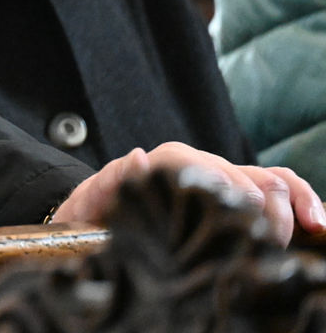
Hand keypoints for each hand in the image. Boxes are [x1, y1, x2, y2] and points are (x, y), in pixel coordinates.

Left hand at [50, 142, 324, 244]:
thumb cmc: (99, 211)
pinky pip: (278, 190)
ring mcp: (224, 179)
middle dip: (268, 208)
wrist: (100, 212)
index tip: (247, 222)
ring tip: (313, 227)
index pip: (209, 171)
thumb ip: (114, 181)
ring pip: (271, 181)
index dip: (232, 194)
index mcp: (169, 163)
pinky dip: (301, 202)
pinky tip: (316, 225)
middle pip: (248, 177)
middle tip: (274, 242)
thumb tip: (140, 156)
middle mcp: (202, 165)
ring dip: (296, 202)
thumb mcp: (94, 201)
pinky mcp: (238, 197)